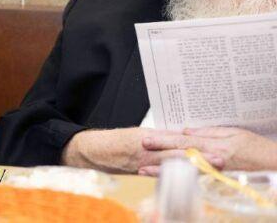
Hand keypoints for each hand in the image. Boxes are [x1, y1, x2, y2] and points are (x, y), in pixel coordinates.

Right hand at [62, 127, 215, 173]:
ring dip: (192, 165)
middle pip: (179, 150)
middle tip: (220, 158)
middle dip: (200, 155)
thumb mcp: (139, 135)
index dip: (197, 143)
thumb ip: (159, 139)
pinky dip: (173, 173)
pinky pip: (158, 170)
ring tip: (209, 167)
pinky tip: (185, 176)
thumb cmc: (116, 142)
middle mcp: (148, 146)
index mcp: (150, 136)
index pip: (178, 139)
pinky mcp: (138, 167)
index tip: (215, 146)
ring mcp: (143, 158)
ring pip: (172, 161)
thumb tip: (179, 141)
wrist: (92, 149)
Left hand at [140, 127, 276, 174]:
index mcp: (214, 144)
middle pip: (180, 154)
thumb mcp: (234, 132)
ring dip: (164, 170)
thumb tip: (186, 130)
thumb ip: (209, 132)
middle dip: (158, 153)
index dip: (164, 139)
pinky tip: (166, 180)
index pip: (183, 140)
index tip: (147, 138)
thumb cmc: (258, 148)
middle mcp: (212, 158)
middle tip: (139, 152)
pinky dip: (179, 179)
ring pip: (183, 169)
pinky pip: (195, 179)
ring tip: (145, 170)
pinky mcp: (219, 180)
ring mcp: (215, 171)